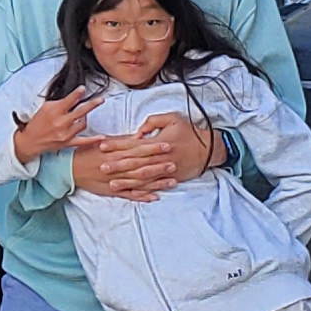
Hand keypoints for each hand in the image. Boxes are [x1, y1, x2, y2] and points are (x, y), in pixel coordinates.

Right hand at [11, 88, 96, 164]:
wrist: (30, 140)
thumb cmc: (38, 122)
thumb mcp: (45, 108)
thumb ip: (60, 103)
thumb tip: (75, 97)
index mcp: (54, 111)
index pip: (69, 100)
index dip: (77, 93)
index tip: (83, 88)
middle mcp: (61, 122)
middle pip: (81, 111)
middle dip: (92, 104)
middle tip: (101, 99)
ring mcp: (65, 134)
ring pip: (83, 124)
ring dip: (85, 119)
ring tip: (82, 116)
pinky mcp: (68, 143)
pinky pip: (83, 141)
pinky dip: (93, 140)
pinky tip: (102, 137)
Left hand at [77, 114, 220, 198]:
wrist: (209, 148)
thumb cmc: (189, 131)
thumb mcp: (172, 118)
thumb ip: (152, 122)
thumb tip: (138, 132)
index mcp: (157, 141)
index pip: (132, 143)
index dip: (116, 144)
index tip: (102, 146)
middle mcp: (159, 157)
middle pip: (134, 162)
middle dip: (117, 165)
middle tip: (101, 167)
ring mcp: (165, 169)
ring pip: (142, 177)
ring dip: (126, 181)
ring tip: (112, 184)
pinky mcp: (170, 178)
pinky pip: (154, 185)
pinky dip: (143, 190)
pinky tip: (131, 192)